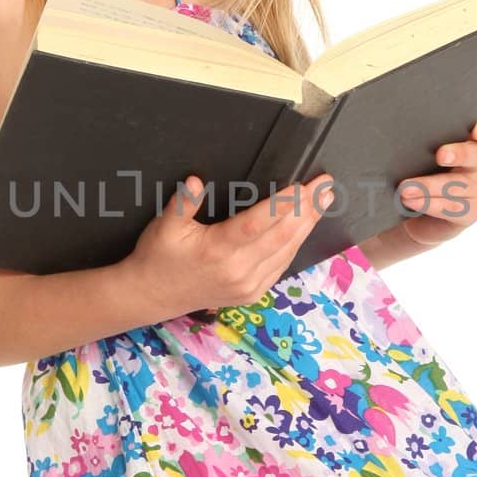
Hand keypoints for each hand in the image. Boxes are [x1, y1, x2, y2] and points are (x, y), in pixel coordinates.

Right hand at [124, 172, 335, 317]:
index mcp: (218, 250)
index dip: (286, 203)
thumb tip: (198, 180)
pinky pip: (280, 266)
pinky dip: (295, 245)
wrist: (151, 296)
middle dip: (307, 209)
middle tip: (325, 186)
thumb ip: (183, 201)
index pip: (260, 222)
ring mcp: (248, 285)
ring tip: (322, 202)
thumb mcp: (164, 225)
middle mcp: (238, 270)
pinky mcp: (251, 293)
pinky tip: (304, 228)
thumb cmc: (157, 256)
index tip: (305, 185)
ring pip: (286, 251)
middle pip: (282, 235)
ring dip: (306, 225)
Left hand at [395, 116, 476, 248]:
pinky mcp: (470, 212)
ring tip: (405, 189)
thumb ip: (418, 144)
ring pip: (457, 185)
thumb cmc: (418, 176)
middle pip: (476, 155)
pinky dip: (429, 204)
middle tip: (440, 155)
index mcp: (469, 144)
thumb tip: (390, 132)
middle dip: (459, 154)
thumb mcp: (419, 157)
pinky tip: (411, 202)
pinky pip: (451, 207)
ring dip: (429, 186)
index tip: (476, 129)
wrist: (416, 217)